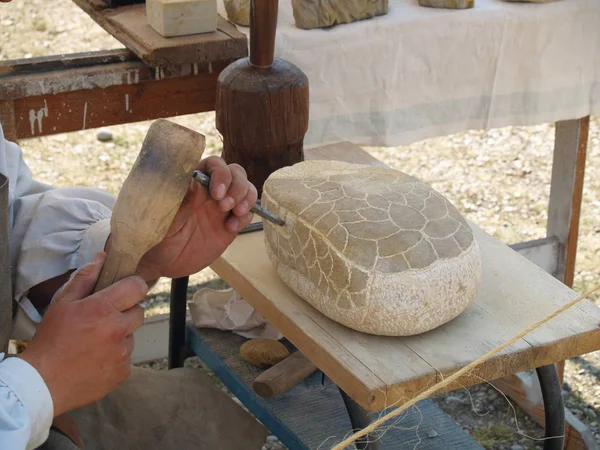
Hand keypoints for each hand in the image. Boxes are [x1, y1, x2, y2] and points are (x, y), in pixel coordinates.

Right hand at [19, 252, 147, 416]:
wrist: (43, 383)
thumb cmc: (51, 339)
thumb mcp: (62, 303)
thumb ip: (85, 278)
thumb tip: (103, 257)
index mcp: (103, 309)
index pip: (138, 287)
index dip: (133, 287)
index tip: (124, 291)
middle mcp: (118, 330)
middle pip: (139, 312)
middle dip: (126, 312)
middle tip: (104, 319)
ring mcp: (122, 352)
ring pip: (132, 335)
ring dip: (120, 335)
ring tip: (95, 342)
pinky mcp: (123, 371)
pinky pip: (127, 356)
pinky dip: (116, 355)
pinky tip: (96, 358)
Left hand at [133, 156, 256, 280]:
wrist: (163, 261)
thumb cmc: (157, 235)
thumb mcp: (166, 217)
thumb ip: (184, 200)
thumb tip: (199, 183)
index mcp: (193, 183)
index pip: (213, 164)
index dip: (221, 173)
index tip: (216, 193)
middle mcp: (210, 190)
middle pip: (236, 173)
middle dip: (237, 186)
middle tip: (225, 206)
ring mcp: (222, 207)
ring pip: (246, 190)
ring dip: (246, 198)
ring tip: (235, 214)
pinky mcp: (230, 224)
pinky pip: (247, 214)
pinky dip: (245, 218)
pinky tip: (231, 228)